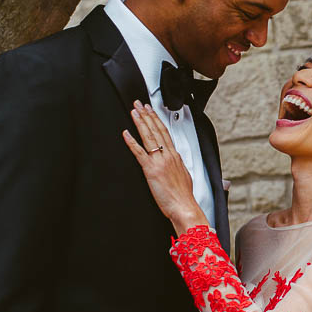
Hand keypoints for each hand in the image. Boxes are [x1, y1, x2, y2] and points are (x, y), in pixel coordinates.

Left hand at [123, 102, 208, 234]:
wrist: (184, 207)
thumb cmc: (183, 196)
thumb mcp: (185, 177)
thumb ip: (178, 167)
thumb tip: (176, 164)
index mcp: (176, 156)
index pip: (165, 132)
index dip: (156, 120)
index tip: (151, 110)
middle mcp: (168, 155)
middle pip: (156, 130)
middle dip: (147, 115)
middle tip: (139, 104)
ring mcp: (159, 161)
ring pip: (149, 137)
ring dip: (140, 123)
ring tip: (134, 112)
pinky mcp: (151, 170)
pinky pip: (139, 153)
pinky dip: (132, 142)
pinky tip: (126, 134)